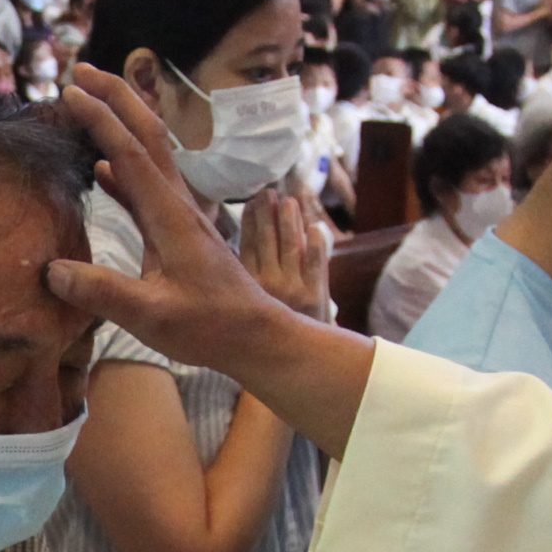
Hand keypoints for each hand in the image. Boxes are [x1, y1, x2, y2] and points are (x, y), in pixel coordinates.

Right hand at [46, 64, 308, 370]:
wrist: (257, 336)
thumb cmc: (210, 327)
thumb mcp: (152, 316)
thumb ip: (103, 292)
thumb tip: (52, 271)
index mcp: (170, 215)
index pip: (130, 153)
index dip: (100, 118)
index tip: (70, 91)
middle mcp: (177, 204)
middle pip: (146, 135)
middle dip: (116, 97)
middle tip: (82, 71)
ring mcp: (180, 215)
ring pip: (149, 154)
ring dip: (120, 124)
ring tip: (89, 105)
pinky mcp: (180, 231)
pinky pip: (146, 188)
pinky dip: (122, 168)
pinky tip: (102, 171)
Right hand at [237, 180, 331, 316]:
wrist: (296, 358)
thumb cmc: (268, 326)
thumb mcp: (248, 302)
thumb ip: (242, 273)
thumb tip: (234, 238)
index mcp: (246, 287)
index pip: (247, 245)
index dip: (250, 221)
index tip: (251, 202)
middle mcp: (267, 286)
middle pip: (268, 241)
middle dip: (268, 213)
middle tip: (268, 193)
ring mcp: (293, 289)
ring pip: (291, 246)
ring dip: (290, 220)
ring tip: (288, 200)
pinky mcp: (315, 294)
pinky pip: (317, 263)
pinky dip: (317, 243)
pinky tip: (314, 226)